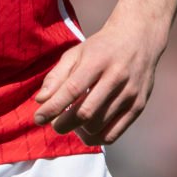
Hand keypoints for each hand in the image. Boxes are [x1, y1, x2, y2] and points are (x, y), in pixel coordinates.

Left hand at [32, 14, 164, 145]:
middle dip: (63, 124)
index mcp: (97, 60)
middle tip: (54, 123)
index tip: (38, 118)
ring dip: (78, 130)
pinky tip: (87, 128)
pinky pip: (112, 135)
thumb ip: (56, 76)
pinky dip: (95, 136)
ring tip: (73, 120)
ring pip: (97, 126)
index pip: (72, 90)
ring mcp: (130, 94)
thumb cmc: (101, 48)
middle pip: (85, 113)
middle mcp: (116, 77)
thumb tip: (41, 100)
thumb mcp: (76, 53)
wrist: (138, 39)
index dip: (53, 108)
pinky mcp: (138, 106)